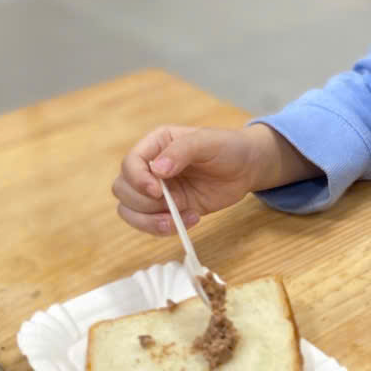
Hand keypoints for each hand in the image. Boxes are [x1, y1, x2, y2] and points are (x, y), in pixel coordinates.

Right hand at [112, 124, 264, 234]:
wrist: (247, 167)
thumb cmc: (228, 147)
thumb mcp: (208, 141)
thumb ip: (182, 151)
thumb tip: (157, 170)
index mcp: (156, 144)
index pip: (129, 163)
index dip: (138, 180)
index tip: (158, 190)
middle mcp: (150, 168)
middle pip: (122, 190)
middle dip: (143, 203)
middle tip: (174, 204)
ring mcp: (158, 191)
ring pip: (129, 210)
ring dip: (150, 221)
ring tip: (178, 218)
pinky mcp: (169, 209)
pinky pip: (150, 224)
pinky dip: (165, 228)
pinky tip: (192, 219)